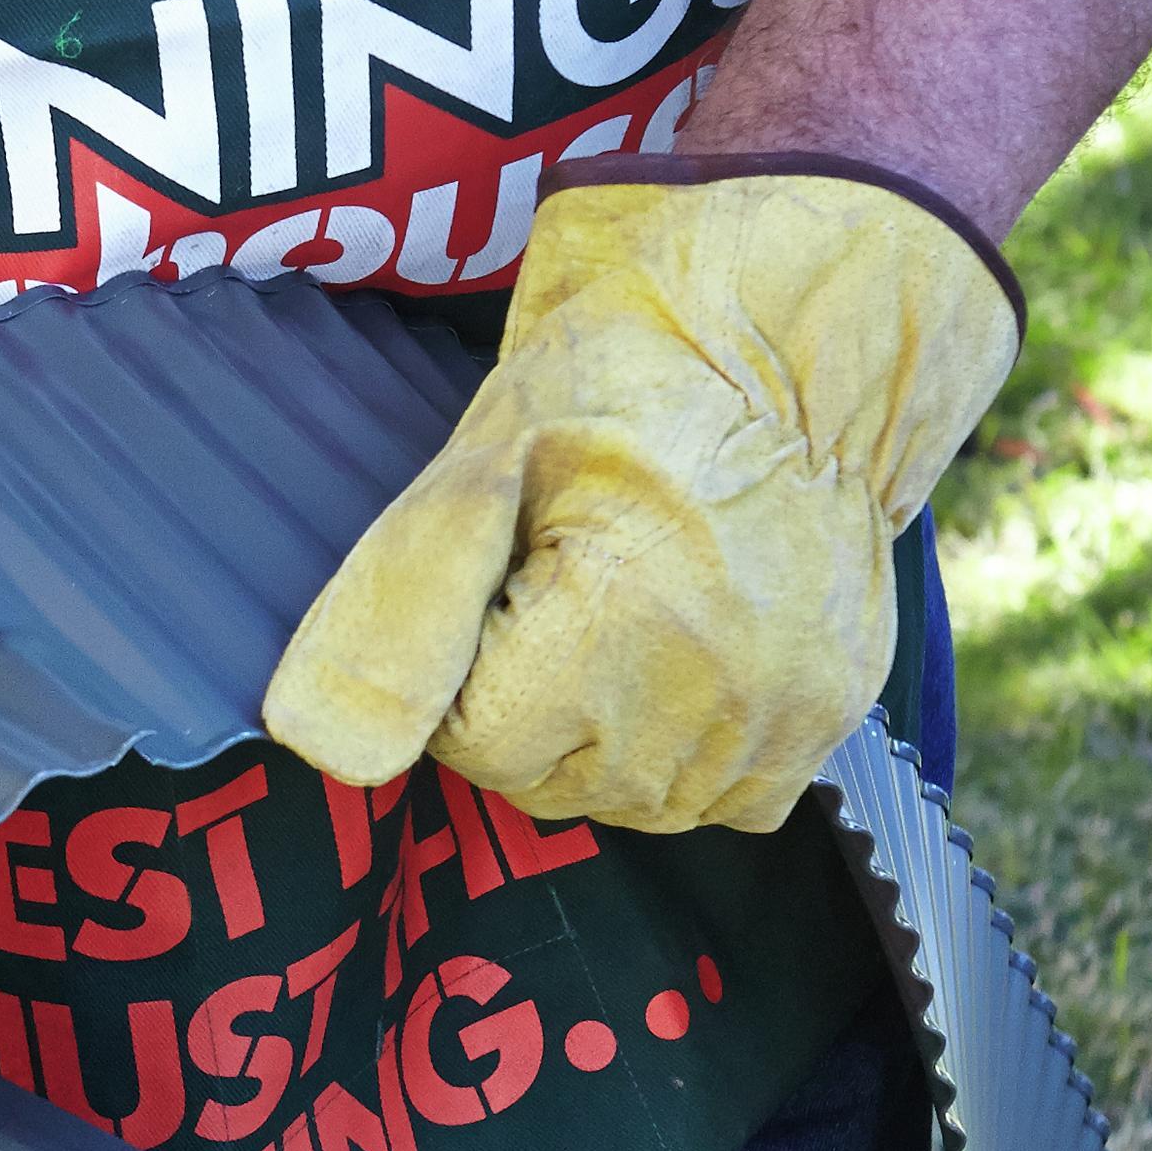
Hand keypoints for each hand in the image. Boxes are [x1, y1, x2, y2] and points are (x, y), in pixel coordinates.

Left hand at [261, 162, 1019, 832]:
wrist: (790, 345)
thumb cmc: (617, 385)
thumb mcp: (479, 467)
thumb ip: (397, 606)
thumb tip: (321, 745)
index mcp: (613, 628)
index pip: (476, 746)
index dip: (459, 673)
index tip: (497, 592)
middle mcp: (711, 697)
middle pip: (554, 786)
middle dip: (527, 713)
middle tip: (559, 599)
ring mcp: (784, 716)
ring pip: (638, 805)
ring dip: (606, 742)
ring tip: (622, 626)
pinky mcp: (830, 717)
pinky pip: (731, 802)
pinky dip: (693, 756)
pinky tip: (684, 668)